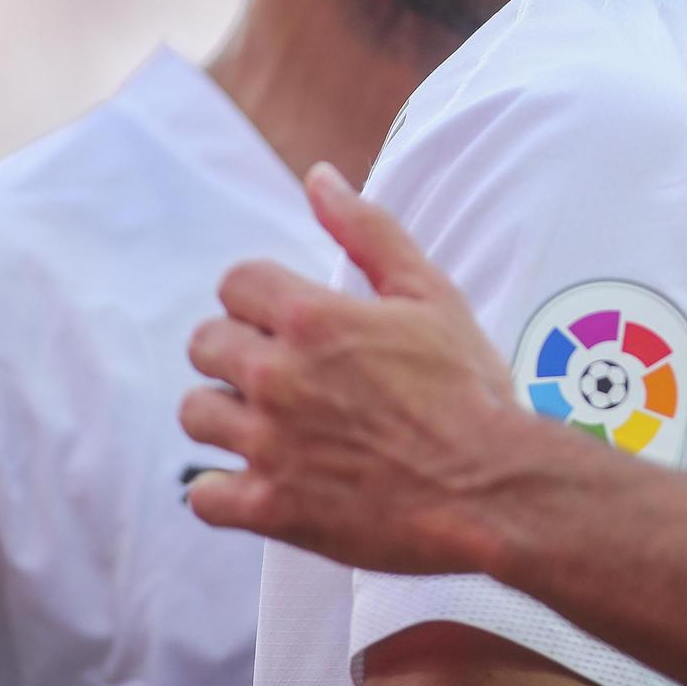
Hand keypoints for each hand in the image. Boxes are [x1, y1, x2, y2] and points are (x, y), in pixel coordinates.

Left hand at [180, 164, 526, 573]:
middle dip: (240, 348)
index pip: (236, 282)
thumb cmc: (469, 387)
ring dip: (227, 411)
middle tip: (289, 368)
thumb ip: (369, 231)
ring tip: (275, 419)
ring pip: (196, 413)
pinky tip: (263, 475)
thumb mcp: (431, 293)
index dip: (263, 295)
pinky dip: (223, 485)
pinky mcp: (268, 508)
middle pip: (204, 343)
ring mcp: (267, 446)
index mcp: (312, 319)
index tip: (291, 317)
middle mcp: (277, 377)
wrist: (490, 487)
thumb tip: (319, 178)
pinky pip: (202, 494)